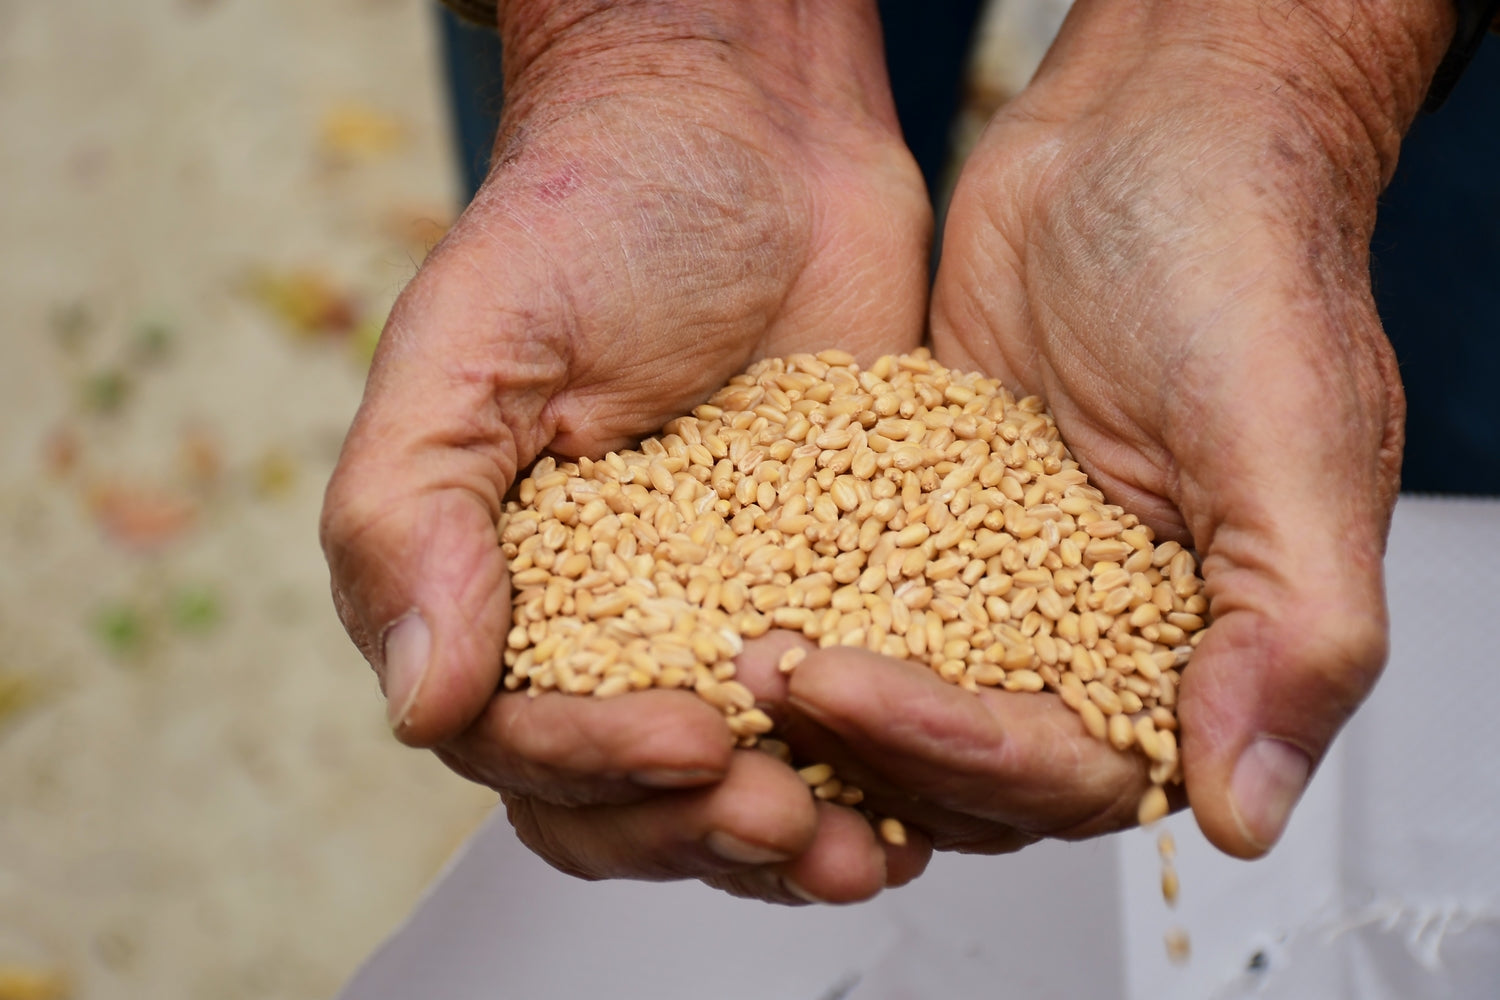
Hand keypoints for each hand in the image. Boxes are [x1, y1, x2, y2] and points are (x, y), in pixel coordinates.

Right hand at [320, 0, 932, 900]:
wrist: (748, 129)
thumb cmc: (591, 212)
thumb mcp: (471, 347)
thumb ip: (414, 522)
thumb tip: (425, 706)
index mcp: (495, 590)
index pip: (524, 742)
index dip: (597, 770)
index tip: (685, 744)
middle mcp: (605, 624)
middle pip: (633, 797)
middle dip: (705, 829)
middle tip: (786, 820)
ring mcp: (721, 614)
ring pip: (743, 781)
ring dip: (797, 837)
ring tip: (860, 849)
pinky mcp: (829, 586)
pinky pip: (850, 713)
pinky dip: (880, 768)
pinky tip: (922, 798)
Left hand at [781, 0, 1452, 857]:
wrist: (1150, 138)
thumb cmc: (1242, 268)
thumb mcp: (1290, 447)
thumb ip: (1294, 634)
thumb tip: (1246, 814)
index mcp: (1191, 657)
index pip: (1058, 768)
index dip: (953, 751)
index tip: (847, 688)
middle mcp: (1086, 640)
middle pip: (958, 757)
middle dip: (855, 734)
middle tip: (751, 678)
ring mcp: (995, 584)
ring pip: (891, 685)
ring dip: (809, 689)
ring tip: (716, 651)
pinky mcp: (921, 519)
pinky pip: (850, 582)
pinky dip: (793, 593)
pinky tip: (721, 585)